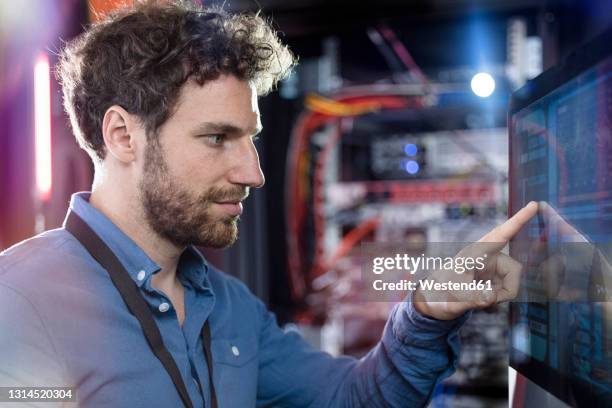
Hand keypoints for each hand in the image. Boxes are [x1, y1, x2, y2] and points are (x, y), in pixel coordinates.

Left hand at [414, 201, 537, 319]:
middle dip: (508, 286)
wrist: (437, 298)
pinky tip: (485, 295)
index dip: (518, 220)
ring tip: (481, 297)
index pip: (500, 235)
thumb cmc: (441, 293)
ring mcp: (493, 264)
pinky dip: (501, 295)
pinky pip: (510, 287)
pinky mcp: (497, 273)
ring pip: (514, 281)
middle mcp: (486, 255)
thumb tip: (491, 297)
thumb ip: (471, 298)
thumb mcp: (452, 299)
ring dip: (502, 294)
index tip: (533, 205)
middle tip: (492, 294)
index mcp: (474, 253)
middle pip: (514, 269)